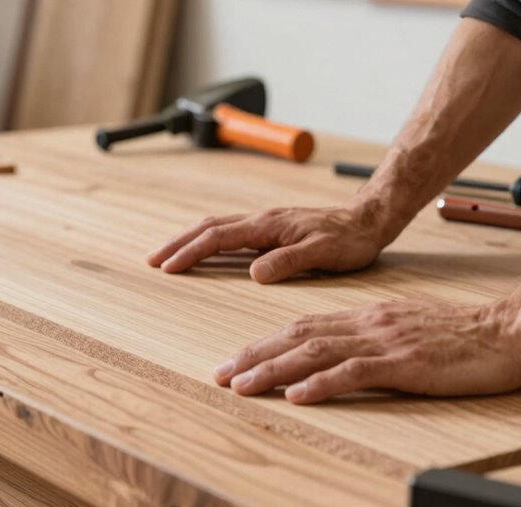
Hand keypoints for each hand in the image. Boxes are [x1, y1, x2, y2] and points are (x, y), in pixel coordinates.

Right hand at [146, 206, 386, 282]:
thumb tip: (254, 273)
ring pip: (215, 227)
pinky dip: (206, 240)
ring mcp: (264, 223)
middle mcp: (261, 220)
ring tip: (166, 256)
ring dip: (188, 240)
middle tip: (151, 260)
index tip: (168, 268)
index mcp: (268, 226)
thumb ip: (289, 261)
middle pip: (207, 227)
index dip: (190, 252)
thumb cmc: (351, 239)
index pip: (219, 238)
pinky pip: (228, 232)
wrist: (369, 219)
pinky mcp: (268, 230)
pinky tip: (201, 250)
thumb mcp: (325, 253)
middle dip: (177, 243)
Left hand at [212, 299, 520, 404]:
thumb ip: (368, 336)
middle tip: (219, 376)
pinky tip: (297, 395)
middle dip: (253, 357)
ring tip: (241, 386)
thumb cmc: (460, 334)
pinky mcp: (405, 364)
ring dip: (273, 371)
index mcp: (364, 317)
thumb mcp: (403, 328)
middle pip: (296, 337)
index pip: (301, 328)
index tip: (233, 361)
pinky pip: (355, 372)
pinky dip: (321, 383)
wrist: (507, 329)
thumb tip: (334, 351)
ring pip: (314, 353)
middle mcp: (365, 325)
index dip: (263, 344)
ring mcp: (383, 343)